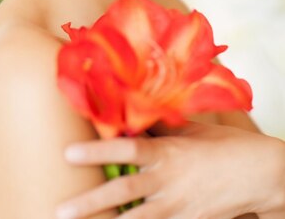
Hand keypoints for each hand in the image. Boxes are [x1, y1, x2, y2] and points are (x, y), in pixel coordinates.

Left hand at [56, 121, 284, 218]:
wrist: (260, 175)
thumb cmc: (224, 146)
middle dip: (90, 203)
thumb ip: (160, 126)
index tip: (68, 153)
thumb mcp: (191, 131)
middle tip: (60, 209)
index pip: (127, 148)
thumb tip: (132, 112)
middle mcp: (168, 181)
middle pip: (123, 191)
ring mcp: (177, 207)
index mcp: (168, 151)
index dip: (97, 151)